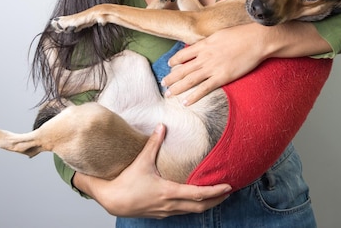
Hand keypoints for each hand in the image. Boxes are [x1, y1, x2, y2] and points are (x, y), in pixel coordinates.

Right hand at [73, 124, 231, 217]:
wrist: (112, 200)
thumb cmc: (126, 182)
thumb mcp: (142, 161)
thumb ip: (153, 143)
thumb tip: (162, 126)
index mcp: (168, 191)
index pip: (198, 193)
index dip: (215, 191)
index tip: (228, 187)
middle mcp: (170, 204)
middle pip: (200, 206)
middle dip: (216, 200)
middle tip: (228, 192)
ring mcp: (166, 211)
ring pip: (192, 211)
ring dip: (206, 204)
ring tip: (216, 196)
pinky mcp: (160, 214)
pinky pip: (182, 212)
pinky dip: (192, 206)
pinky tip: (194, 200)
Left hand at [162, 25, 264, 105]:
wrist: (256, 40)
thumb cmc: (241, 35)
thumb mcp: (219, 34)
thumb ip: (208, 42)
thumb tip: (202, 46)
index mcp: (203, 45)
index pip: (183, 54)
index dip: (174, 61)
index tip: (169, 65)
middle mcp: (204, 57)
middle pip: (182, 69)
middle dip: (170, 77)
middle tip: (162, 83)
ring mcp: (212, 68)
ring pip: (189, 80)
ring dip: (176, 88)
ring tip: (168, 94)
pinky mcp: (222, 78)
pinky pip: (204, 89)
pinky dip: (193, 97)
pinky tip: (185, 102)